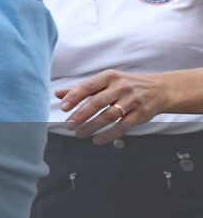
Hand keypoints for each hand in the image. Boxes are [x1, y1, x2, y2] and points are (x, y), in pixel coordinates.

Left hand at [57, 69, 172, 142]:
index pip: (88, 86)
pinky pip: (123, 126)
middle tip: (68, 125)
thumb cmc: (124, 85)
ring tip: (78, 134)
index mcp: (109, 76)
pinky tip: (97, 140)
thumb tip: (57, 94)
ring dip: (92, 126)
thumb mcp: (105, 82)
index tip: (63, 107)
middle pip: (97, 102)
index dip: (74, 97)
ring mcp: (132, 100)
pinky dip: (109, 134)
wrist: (159, 89)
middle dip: (81, 115)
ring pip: (109, 115)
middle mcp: (121, 87)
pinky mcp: (141, 114)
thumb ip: (82, 89)